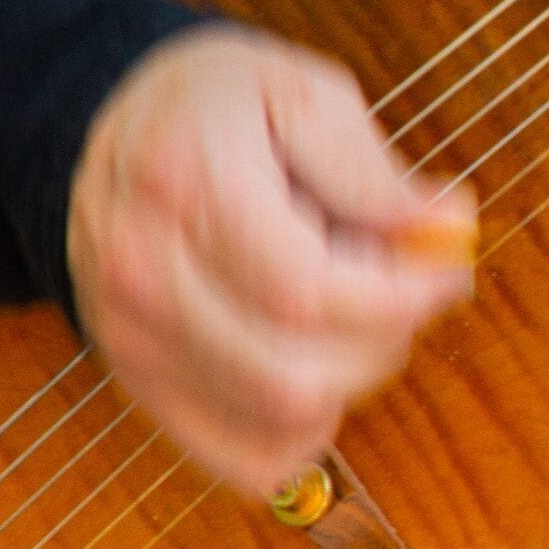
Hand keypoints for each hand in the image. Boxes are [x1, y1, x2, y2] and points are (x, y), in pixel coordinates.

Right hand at [68, 25, 478, 496]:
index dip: (401, 297)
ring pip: (280, 418)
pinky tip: (316, 361)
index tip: (448, 272)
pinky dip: (306, 428)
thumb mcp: (300, 92)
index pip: (306, 292)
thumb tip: (445, 228)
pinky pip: (245, 456)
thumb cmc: (213, 106)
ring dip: (353, 377)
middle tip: (402, 283)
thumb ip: (371, 168)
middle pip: (297, 371)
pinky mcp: (138, 383)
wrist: (100, 128)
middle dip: (385, 337)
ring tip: (354, 311)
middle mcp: (143, 276)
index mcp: (185, 186)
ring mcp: (133, 340)